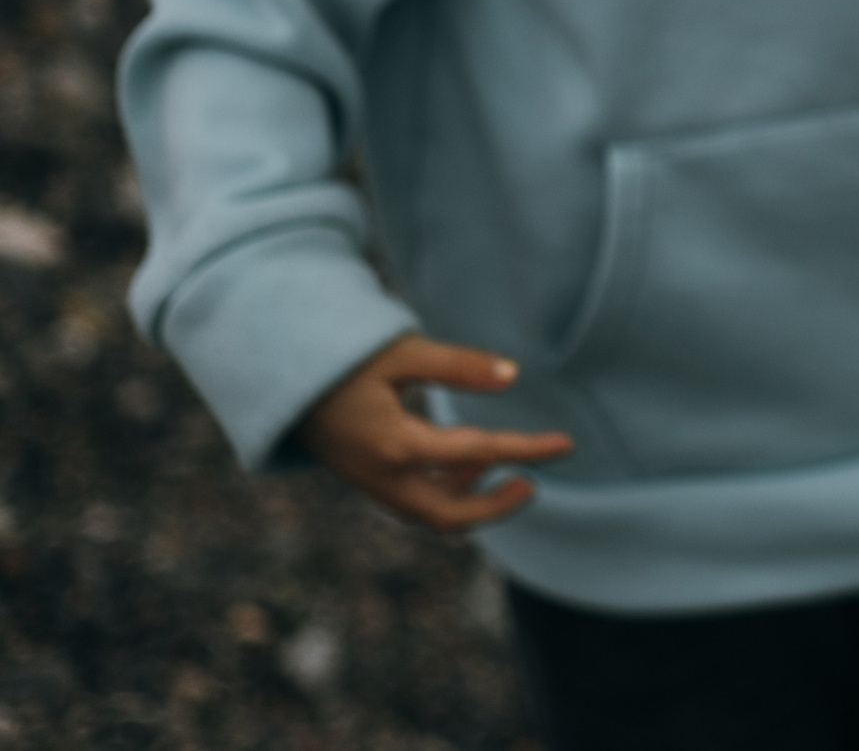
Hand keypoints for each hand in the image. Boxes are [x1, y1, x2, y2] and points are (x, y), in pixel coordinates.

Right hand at [297, 333, 574, 532]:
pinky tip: (467, 461)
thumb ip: (458, 366)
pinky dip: (447, 490)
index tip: (566, 445)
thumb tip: (514, 377)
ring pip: (430, 514)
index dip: (527, 449)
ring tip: (502, 463)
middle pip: (448, 516)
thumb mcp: (403, 352)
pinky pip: (414, 502)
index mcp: (396, 445)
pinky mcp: (367, 481)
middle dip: (496, 506)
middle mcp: (383, 476)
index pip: (476, 454)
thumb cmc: (344, 359)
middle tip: (533, 482)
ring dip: (471, 498)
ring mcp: (371, 485)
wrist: (281, 380)